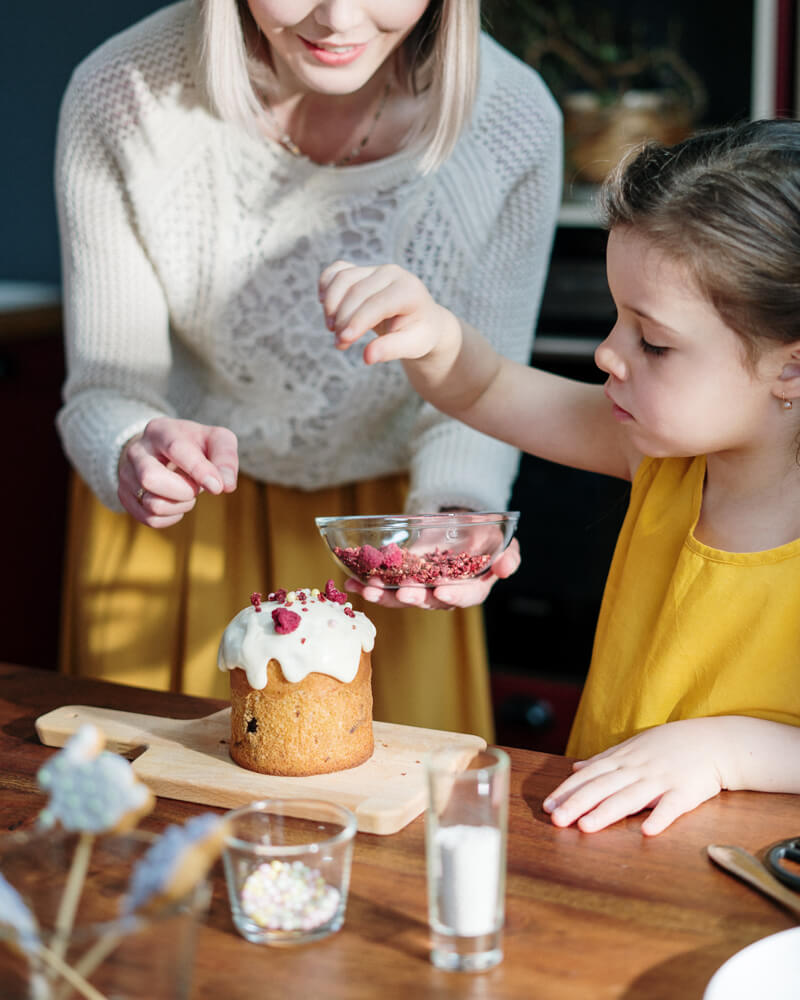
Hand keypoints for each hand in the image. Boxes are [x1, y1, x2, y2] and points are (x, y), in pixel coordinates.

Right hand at [118, 417, 238, 526]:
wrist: (163, 450)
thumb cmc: (196, 445)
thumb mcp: (216, 440)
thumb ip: (225, 458)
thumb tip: (226, 486)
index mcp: (160, 431)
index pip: (176, 449)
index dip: (198, 470)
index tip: (217, 487)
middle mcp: (137, 450)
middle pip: (150, 478)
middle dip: (183, 491)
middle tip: (196, 487)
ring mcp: (126, 474)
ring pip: (152, 504)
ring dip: (180, 506)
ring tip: (187, 493)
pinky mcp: (125, 495)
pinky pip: (150, 519)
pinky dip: (171, 517)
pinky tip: (176, 503)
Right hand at [318, 260, 456, 366]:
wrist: (420, 319)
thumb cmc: (418, 334)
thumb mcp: (412, 346)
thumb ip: (391, 350)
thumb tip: (367, 357)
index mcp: (408, 290)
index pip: (377, 303)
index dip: (358, 321)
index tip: (343, 341)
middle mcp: (392, 273)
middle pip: (357, 291)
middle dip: (343, 319)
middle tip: (339, 344)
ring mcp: (375, 269)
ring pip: (343, 279)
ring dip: (331, 305)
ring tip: (332, 329)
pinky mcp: (362, 270)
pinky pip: (337, 270)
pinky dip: (326, 284)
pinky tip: (323, 304)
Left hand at [345, 537, 520, 609]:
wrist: (460, 525)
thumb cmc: (484, 536)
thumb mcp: (500, 540)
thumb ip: (508, 555)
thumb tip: (505, 568)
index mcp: (472, 588)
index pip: (466, 597)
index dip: (454, 595)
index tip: (441, 590)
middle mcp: (445, 593)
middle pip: (429, 601)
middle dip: (413, 597)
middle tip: (401, 592)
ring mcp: (422, 588)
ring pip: (403, 597)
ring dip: (385, 595)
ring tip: (367, 589)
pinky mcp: (404, 580)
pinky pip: (387, 587)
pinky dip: (370, 585)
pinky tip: (352, 583)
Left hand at [542, 718, 732, 835]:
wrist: (714, 742)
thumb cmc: (670, 745)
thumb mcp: (634, 746)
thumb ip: (605, 759)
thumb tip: (576, 768)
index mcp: (624, 758)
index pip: (590, 776)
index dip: (568, 790)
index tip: (548, 805)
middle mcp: (638, 768)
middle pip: (603, 787)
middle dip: (577, 803)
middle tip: (556, 820)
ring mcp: (661, 779)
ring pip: (629, 797)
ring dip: (607, 812)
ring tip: (586, 827)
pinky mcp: (686, 792)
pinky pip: (671, 807)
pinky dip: (659, 817)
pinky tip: (646, 832)